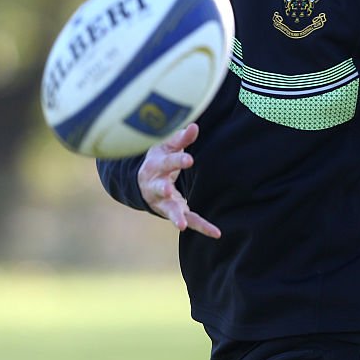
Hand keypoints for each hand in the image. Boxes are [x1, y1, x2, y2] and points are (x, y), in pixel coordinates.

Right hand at [137, 123, 220, 238]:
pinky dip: (202, 227)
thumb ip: (181, 138)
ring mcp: (162, 202)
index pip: (166, 162)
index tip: (189, 159)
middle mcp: (155, 186)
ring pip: (169, 210)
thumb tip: (194, 126)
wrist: (142, 181)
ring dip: (175, 217)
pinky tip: (216, 233)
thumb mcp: (166, 146)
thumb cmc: (159, 158)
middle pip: (160, 188)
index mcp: (155, 166)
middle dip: (164, 189)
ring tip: (181, 225)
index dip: (177, 160)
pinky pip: (188, 220)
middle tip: (169, 190)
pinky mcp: (173, 212)